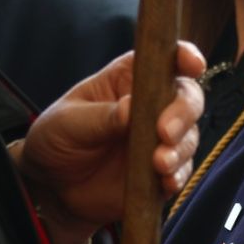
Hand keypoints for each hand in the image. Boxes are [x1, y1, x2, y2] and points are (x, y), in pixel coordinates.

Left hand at [15, 42, 204, 243]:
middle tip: (165, 132)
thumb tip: (131, 109)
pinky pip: (181, 172)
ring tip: (159, 163)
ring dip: (180, 148)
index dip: (184, 56)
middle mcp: (151, 105)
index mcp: (129, 78)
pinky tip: (166, 181)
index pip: (164, 60)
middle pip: (187, 97)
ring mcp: (159, 139)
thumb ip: (101, 116)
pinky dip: (178, 175)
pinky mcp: (161, 172)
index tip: (193, 64)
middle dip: (183, 112)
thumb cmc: (57, 139)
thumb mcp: (68, 122)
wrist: (50, 188)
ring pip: (189, 136)